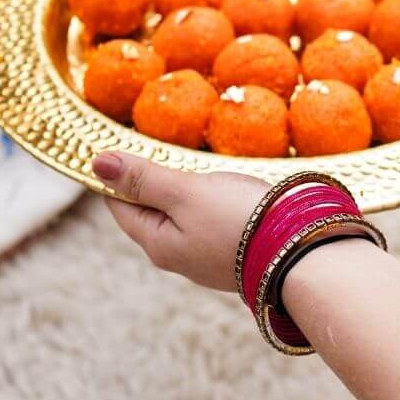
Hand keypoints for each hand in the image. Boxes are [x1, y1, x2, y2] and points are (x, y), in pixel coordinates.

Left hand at [92, 151, 267, 291]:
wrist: (303, 250)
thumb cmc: (239, 219)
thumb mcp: (185, 193)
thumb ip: (144, 179)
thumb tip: (96, 163)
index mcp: (158, 244)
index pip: (120, 205)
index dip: (114, 175)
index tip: (115, 143)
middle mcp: (179, 256)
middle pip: (150, 212)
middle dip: (148, 181)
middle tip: (151, 144)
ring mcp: (209, 256)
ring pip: (182, 217)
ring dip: (180, 189)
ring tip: (186, 160)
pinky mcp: (237, 251)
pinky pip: (210, 221)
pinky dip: (207, 199)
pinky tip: (220, 185)